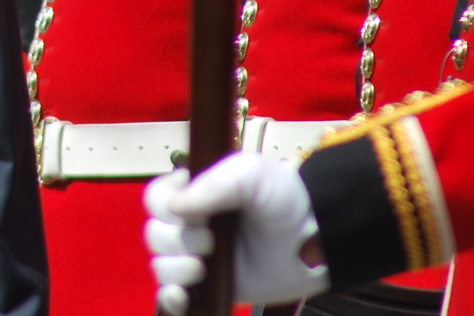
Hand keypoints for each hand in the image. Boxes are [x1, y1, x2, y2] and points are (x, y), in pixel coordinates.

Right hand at [145, 154, 327, 314]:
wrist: (318, 241)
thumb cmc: (285, 200)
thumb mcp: (249, 175)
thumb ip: (212, 185)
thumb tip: (174, 209)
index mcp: (196, 193)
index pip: (155, 200)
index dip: (165, 207)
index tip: (195, 213)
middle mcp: (193, 225)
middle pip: (155, 235)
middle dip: (177, 241)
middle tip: (211, 242)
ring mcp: (200, 258)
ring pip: (161, 265)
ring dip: (176, 269)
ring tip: (204, 268)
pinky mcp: (211, 287)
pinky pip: (173, 297)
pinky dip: (170, 299)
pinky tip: (181, 297)